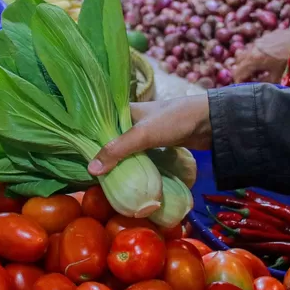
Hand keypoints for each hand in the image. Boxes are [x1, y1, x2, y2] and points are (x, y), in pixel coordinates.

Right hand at [87, 95, 210, 175]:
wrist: (211, 122)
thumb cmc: (174, 120)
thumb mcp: (142, 134)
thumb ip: (117, 150)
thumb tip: (91, 170)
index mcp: (125, 110)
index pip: (99, 124)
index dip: (88, 138)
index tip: (78, 157)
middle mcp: (133, 120)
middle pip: (112, 139)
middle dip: (104, 155)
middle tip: (91, 174)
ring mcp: (147, 133)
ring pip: (127, 149)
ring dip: (120, 162)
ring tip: (105, 179)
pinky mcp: (158, 144)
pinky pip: (140, 156)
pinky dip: (135, 165)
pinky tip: (127, 177)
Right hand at [232, 29, 289, 83]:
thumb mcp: (277, 77)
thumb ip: (262, 82)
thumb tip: (254, 85)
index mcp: (253, 60)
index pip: (238, 73)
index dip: (239, 82)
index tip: (243, 87)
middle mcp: (253, 48)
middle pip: (238, 61)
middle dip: (241, 70)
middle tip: (249, 78)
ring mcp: (260, 40)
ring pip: (247, 51)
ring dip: (249, 60)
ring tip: (258, 67)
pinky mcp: (268, 35)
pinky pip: (258, 45)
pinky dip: (259, 52)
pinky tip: (269, 57)